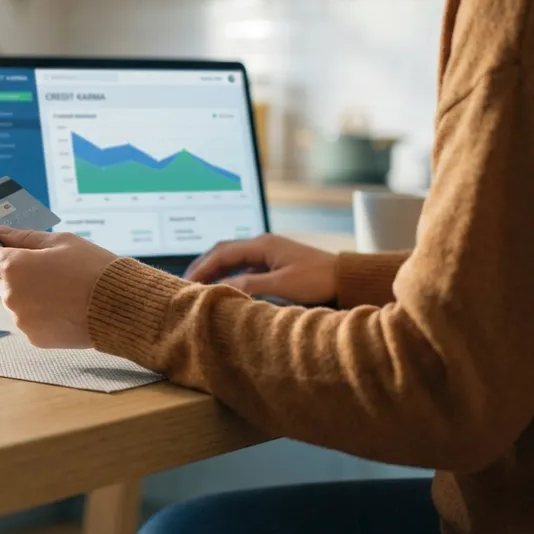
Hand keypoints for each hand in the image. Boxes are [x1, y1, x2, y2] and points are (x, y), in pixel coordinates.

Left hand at [0, 227, 118, 347]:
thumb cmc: (92, 268)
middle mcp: (11, 295)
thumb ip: (25, 237)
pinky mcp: (34, 337)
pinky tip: (64, 305)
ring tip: (60, 287)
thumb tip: (2, 233)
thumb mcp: (61, 241)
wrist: (120, 307)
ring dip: (27, 291)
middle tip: (40, 264)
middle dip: (10, 268)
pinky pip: (28, 318)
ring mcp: (21, 319)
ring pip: (13, 299)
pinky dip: (39, 311)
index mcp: (13, 266)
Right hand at [184, 234, 338, 304]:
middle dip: (203, 266)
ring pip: (232, 258)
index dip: (202, 267)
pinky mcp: (274, 262)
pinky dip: (229, 274)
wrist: (346, 278)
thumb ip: (251, 285)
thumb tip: (222, 288)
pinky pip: (243, 266)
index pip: (222, 253)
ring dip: (215, 270)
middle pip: (223, 251)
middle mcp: (262, 244)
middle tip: (187, 283)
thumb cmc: (318, 279)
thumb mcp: (282, 285)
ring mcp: (268, 252)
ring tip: (200, 285)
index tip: (187, 282)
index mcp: (262, 244)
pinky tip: (223, 286)